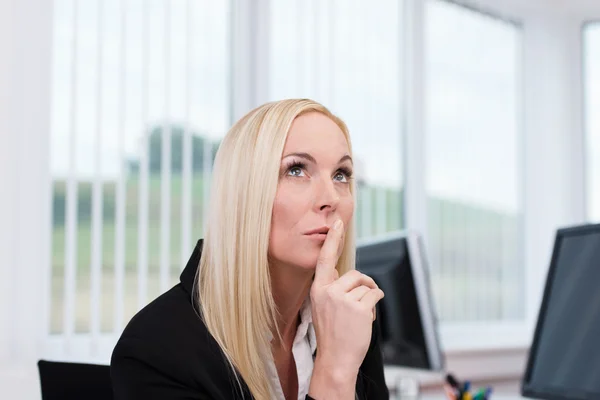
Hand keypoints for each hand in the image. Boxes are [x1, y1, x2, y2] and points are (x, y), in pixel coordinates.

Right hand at [310, 219, 384, 375]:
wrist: (336, 359)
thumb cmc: (332, 334)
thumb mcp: (322, 307)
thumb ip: (331, 288)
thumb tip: (344, 274)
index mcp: (318, 289)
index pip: (325, 259)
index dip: (332, 239)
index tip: (338, 223)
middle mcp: (328, 291)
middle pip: (355, 274)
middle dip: (363, 285)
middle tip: (361, 303)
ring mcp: (343, 299)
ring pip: (366, 286)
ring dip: (370, 298)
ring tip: (361, 315)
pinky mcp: (359, 308)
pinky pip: (375, 295)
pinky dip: (376, 304)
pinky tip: (368, 317)